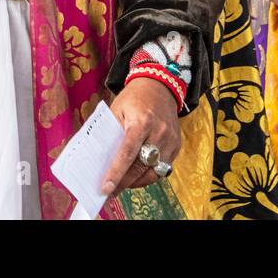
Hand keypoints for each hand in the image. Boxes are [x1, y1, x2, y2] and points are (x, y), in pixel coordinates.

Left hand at [100, 78, 180, 195]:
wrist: (160, 86)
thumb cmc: (134, 98)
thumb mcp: (117, 109)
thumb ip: (111, 133)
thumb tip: (101, 161)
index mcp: (142, 121)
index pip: (127, 154)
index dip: (116, 173)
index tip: (105, 188)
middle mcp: (159, 132)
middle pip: (140, 167)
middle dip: (123, 182)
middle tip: (110, 191)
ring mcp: (170, 140)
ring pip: (153, 172)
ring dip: (136, 182)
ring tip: (122, 184)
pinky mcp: (176, 145)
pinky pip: (163, 168)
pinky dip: (148, 175)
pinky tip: (137, 175)